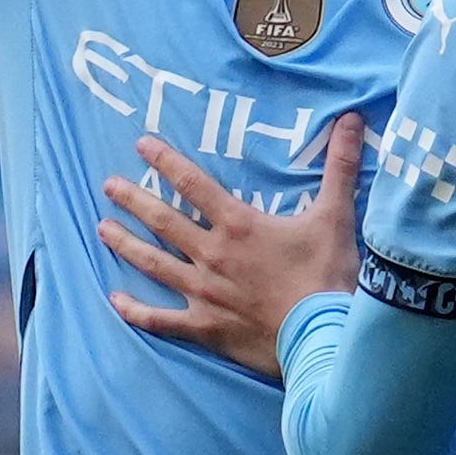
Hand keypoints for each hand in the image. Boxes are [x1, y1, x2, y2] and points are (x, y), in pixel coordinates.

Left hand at [99, 115, 364, 376]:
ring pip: (153, 263)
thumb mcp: (336, 215)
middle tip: (108, 184)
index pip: (193, 184)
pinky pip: (160, 319)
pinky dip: (136, 311)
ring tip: (102, 228)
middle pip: (163, 221)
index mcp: (238, 224)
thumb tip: (353, 119)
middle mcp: (211, 255)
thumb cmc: (327, 275)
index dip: (166, 161)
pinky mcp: (204, 326)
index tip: (141, 145)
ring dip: (126, 244)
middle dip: (133, 199)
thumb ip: (340, 166)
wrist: (322, 334)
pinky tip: (115, 300)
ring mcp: (203, 293)